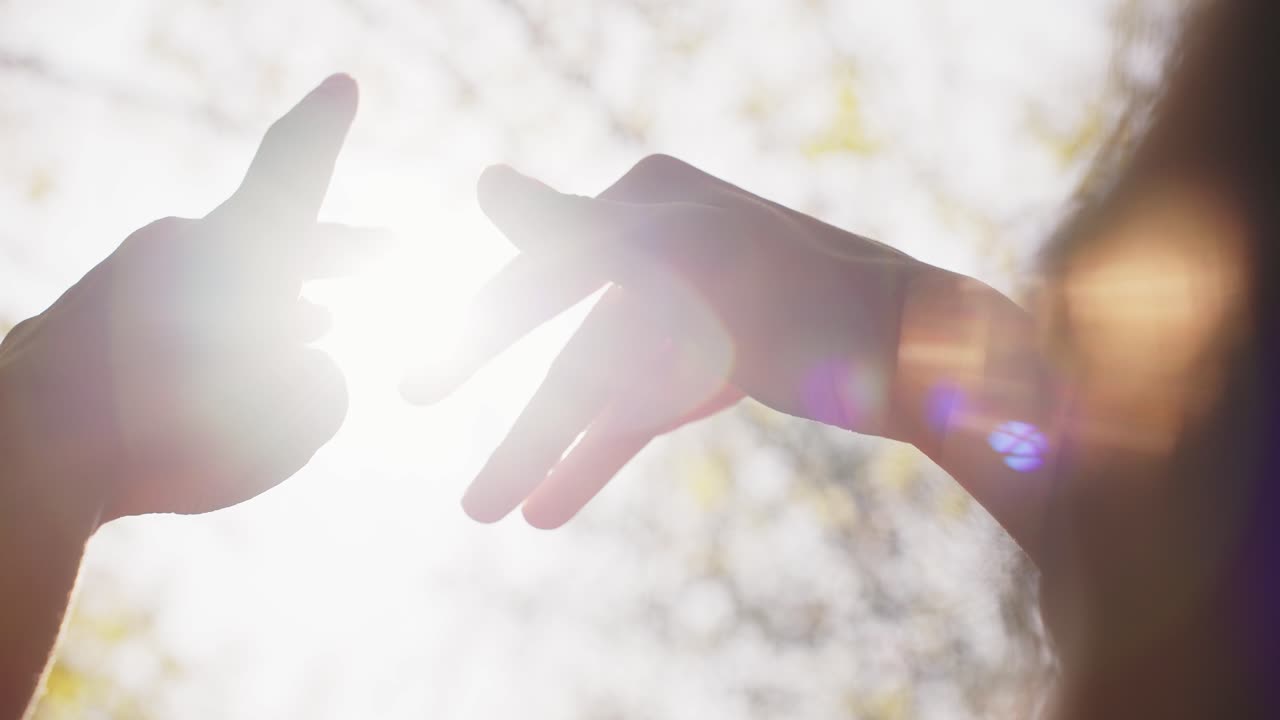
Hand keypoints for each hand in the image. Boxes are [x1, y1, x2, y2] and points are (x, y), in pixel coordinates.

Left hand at [0, 74, 379, 521]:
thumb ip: (323, 389)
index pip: (294, 166)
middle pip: (275, 235)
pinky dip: (217, 331)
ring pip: (228, 277)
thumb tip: (303, 364)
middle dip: (335, 251)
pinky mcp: (91, 311)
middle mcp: (181, 246)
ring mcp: (129, 275)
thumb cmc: (182, 439)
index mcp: (239, 250)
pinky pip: (177, 308)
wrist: (31, 456)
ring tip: (319, 322)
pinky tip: (233, 369)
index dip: (325, 125)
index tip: (342, 83)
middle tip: (381, 249)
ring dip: (278, 300)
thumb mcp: (295, 425)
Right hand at [403, 154, 1001, 527]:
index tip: (414, 389)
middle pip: (571, 346)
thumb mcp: (697, 260)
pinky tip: (548, 502)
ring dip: (550, 451)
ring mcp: (685, 310)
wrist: (937, 361)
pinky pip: (640, 406)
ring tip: (489, 513)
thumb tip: (484, 183)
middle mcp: (660, 252)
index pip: (544, 275)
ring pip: (601, 388)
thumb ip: (582, 230)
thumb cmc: (825, 302)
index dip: (478, 335)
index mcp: (654, 205)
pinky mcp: (709, 360)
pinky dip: (600, 451)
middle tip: (460, 487)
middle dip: (520, 422)